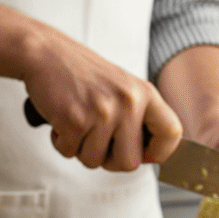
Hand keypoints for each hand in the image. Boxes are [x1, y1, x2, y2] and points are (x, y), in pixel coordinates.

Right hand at [21, 27, 182, 171]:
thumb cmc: (83, 74)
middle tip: (97, 142)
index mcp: (145, 94)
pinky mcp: (75, 120)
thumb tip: (153, 154)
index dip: (160, 152)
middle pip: (130, 163)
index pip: (172, 133)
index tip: (144, 153)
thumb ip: (139, 115)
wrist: (47, 53)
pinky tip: (61, 119)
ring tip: (77, 122)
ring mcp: (103, 112)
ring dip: (81, 149)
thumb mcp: (124, 87)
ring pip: (95, 162)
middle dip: (110, 161)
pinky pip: (69, 152)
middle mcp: (128, 103)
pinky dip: (61, 142)